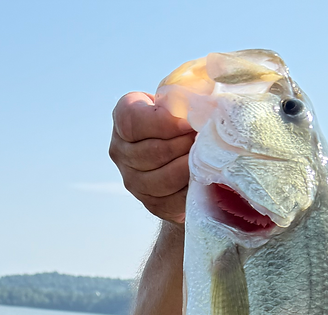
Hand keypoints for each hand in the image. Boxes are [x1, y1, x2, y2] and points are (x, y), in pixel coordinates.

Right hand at [109, 92, 194, 222]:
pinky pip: (172, 200)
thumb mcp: (176, 100)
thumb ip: (183, 97)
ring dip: (189, 168)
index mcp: (123, 117)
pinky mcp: (151, 204)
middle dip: (184, 146)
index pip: (133, 122)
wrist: (179, 152)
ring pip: (163, 179)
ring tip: (206, 157)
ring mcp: (133, 181)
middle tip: (207, 140)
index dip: (164, 123)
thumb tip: (204, 100)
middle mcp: (120, 151)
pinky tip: (203, 177)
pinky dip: (191, 189)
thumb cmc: (181, 118)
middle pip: (152, 152)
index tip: (189, 122)